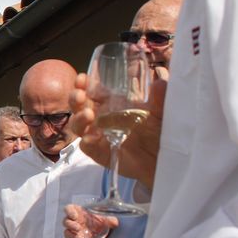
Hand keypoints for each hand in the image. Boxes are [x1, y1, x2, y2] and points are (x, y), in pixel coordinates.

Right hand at [63, 204, 117, 237]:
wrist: (105, 230)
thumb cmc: (102, 220)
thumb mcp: (107, 218)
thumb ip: (110, 219)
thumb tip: (116, 222)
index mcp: (78, 212)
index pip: (69, 209)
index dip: (69, 212)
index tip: (75, 215)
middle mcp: (74, 221)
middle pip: (66, 222)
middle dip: (70, 225)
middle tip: (78, 228)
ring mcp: (74, 232)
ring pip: (67, 233)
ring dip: (72, 236)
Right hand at [70, 72, 165, 188]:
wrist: (163, 158)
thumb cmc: (158, 132)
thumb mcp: (161, 111)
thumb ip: (160, 97)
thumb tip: (160, 80)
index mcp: (111, 105)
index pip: (91, 92)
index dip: (83, 84)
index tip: (82, 78)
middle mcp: (100, 119)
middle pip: (79, 106)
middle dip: (75, 98)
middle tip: (80, 94)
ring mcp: (98, 136)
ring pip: (78, 126)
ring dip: (78, 119)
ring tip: (88, 115)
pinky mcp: (100, 153)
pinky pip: (87, 147)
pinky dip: (86, 142)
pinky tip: (91, 138)